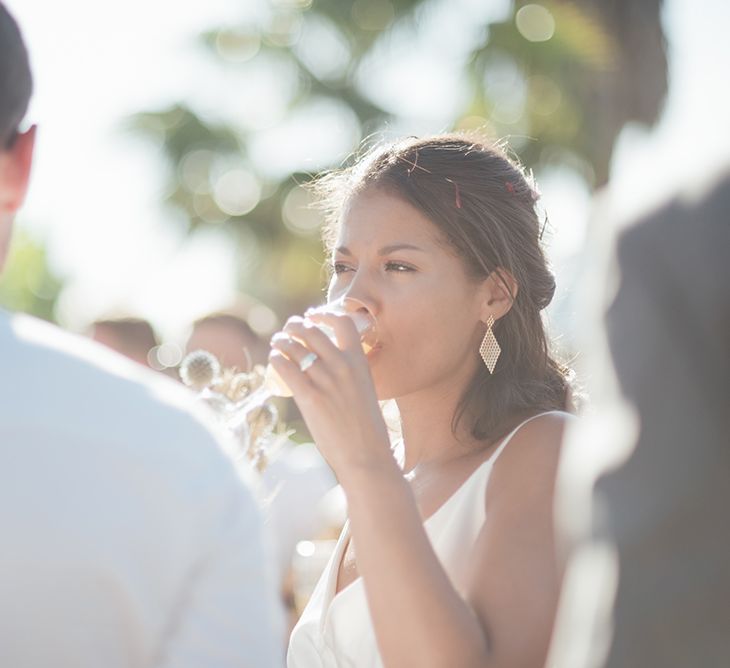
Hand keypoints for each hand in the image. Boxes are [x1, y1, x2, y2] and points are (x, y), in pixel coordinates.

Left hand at [268, 312, 392, 477]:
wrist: (365, 455)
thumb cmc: (366, 428)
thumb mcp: (365, 390)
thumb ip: (350, 374)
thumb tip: (326, 363)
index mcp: (359, 362)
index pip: (342, 322)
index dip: (324, 314)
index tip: (313, 316)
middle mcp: (342, 366)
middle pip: (312, 331)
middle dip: (295, 325)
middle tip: (289, 329)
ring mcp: (325, 381)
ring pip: (295, 347)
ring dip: (282, 341)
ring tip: (277, 342)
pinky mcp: (309, 398)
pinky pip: (286, 368)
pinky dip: (277, 359)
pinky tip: (274, 359)